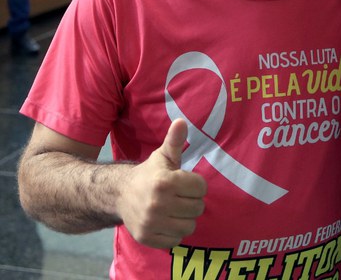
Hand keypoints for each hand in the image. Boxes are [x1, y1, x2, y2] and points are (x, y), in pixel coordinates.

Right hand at [116, 119, 206, 248]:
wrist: (119, 194)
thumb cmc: (149, 173)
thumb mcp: (163, 156)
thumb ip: (175, 141)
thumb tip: (181, 121)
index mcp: (165, 182)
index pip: (201, 188)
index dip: (195, 184)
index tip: (185, 182)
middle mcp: (158, 204)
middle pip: (198, 208)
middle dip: (192, 201)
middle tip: (179, 196)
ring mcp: (151, 222)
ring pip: (189, 226)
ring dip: (185, 218)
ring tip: (174, 208)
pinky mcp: (146, 238)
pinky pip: (175, 240)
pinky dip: (174, 232)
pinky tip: (166, 221)